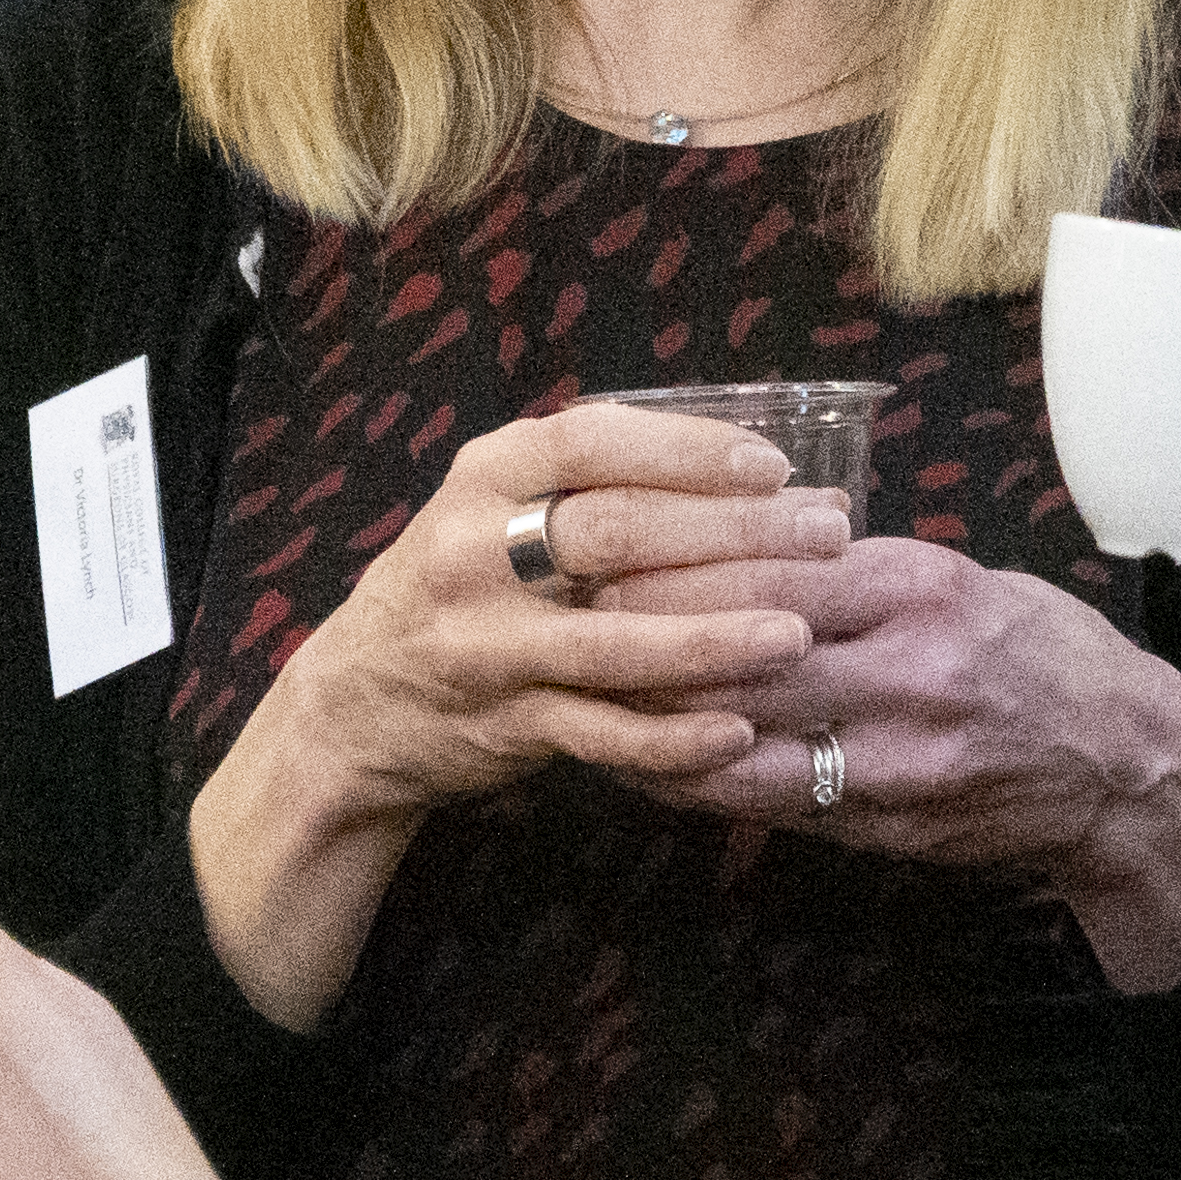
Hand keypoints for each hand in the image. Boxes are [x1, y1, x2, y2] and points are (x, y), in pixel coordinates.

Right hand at [194, 403, 846, 1029]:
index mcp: (482, 480)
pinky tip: (738, 731)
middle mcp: (474, 554)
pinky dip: (672, 738)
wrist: (353, 705)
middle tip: (828, 535)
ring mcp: (486, 646)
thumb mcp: (492, 510)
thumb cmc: (459, 589)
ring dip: (714, 639)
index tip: (772, 462)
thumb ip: (586, 485)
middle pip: (617, 534)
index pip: (590, 441)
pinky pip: (600, 733)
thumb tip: (745, 461)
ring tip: (798, 635)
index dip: (685, 449)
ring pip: (613, 642)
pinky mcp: (502, 725)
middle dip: (734, 533)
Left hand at [590, 535, 1180, 992]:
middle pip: (743, 655)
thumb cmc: (1038, 655)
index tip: (600, 553)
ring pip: (743, 740)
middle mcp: (908, 670)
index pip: (773, 570)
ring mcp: (897, 757)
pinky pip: (769, 805)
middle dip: (643, 642)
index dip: (676, 567)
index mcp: (922, 587)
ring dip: (652, 723)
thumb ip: (854, 571)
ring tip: (579, 696)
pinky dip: (696, 783)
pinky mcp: (887, 825)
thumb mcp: (960, 580)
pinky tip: (640, 764)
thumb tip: (736, 545)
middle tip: (559, 623)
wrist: (1126, 771)